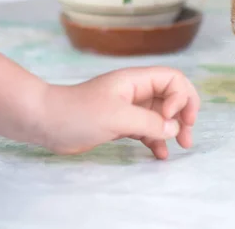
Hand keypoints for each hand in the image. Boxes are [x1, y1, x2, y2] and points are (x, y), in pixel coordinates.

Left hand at [39, 67, 199, 158]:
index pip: (173, 80)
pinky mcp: (122, 124)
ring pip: (162, 116)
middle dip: (184, 113)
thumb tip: (174, 128)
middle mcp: (137, 91)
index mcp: (137, 80)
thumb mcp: (118, 116)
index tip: (168, 117)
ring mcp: (130, 108)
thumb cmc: (79, 112)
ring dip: (174, 129)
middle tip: (188, 134)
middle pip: (173, 97)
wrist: (45, 123)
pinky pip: (148, 130)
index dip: (179, 98)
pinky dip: (157, 140)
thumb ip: (149, 122)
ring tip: (183, 146)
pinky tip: (161, 153)